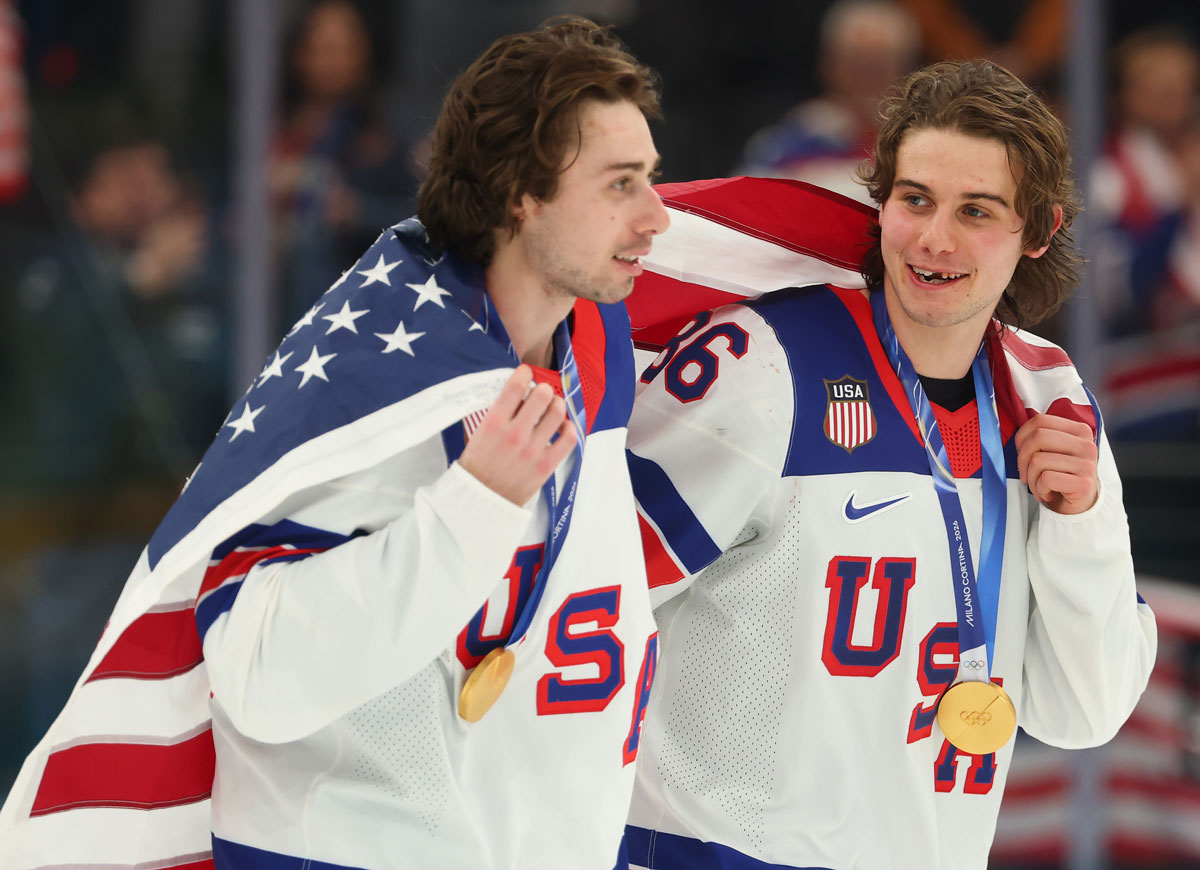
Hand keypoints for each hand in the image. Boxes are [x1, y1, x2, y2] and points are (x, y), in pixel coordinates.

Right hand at [458, 365, 576, 505]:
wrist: (480, 500)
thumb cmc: (477, 465)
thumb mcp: (478, 434)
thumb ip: (497, 414)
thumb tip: (518, 394)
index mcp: (493, 423)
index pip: (515, 386)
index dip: (524, 373)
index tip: (526, 372)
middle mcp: (515, 434)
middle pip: (542, 395)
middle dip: (543, 389)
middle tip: (541, 393)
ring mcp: (533, 450)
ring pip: (558, 413)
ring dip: (557, 404)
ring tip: (553, 407)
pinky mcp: (546, 465)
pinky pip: (568, 439)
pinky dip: (569, 428)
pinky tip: (562, 427)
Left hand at [1014, 414, 1098, 514]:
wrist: (1079, 503)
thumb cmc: (1061, 475)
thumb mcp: (1053, 450)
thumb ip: (1040, 437)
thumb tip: (1019, 435)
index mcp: (1078, 431)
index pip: (1040, 421)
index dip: (1022, 437)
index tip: (1021, 451)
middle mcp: (1086, 445)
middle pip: (1038, 437)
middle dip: (1022, 458)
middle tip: (1025, 472)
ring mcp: (1086, 464)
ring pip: (1038, 460)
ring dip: (1031, 478)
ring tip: (1039, 485)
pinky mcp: (1083, 484)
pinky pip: (1046, 479)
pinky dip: (1039, 489)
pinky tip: (1048, 492)